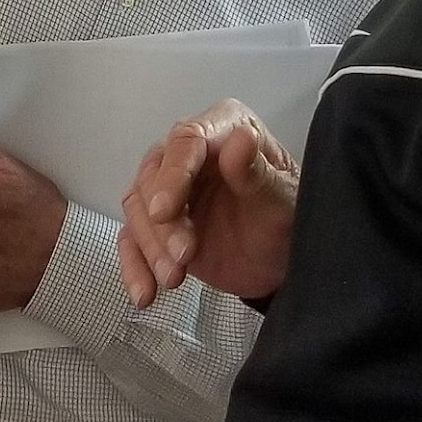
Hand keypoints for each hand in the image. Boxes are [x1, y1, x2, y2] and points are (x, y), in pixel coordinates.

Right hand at [118, 99, 298, 307]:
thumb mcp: (283, 199)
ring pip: (138, 207)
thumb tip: (239, 140)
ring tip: (175, 278)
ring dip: (151, 246)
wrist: (283, 260)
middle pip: (153, 175)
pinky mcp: (157, 225)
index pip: (186, 140)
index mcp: (223, 128)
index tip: (165, 211)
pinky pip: (132, 239)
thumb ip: (258, 173)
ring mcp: (169, 187)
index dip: (172, 175)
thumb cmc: (288, 218)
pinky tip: (144, 293)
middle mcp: (189, 151)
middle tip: (185, 256)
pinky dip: (134, 266)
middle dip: (162, 222)